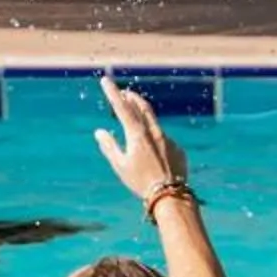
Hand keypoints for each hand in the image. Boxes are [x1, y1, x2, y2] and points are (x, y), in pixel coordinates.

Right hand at [94, 77, 190, 209]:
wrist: (170, 195)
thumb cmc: (141, 182)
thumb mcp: (120, 165)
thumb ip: (109, 146)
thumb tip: (99, 132)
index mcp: (137, 134)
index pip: (122, 108)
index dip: (112, 93)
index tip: (106, 80)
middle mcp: (154, 132)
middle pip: (142, 107)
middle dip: (131, 98)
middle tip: (124, 93)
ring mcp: (167, 139)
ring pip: (154, 122)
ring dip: (143, 115)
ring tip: (135, 114)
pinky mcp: (177, 148)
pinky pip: (163, 138)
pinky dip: (154, 137)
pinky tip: (152, 150)